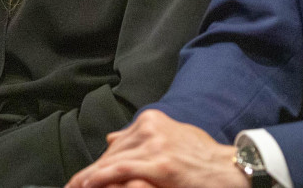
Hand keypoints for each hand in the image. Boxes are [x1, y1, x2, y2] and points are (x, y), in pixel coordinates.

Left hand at [65, 110, 249, 187]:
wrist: (231, 169)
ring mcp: (155, 144)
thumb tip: (112, 137)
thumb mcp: (172, 139)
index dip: (98, 162)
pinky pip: (121, 169)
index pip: (117, 144)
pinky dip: (100, 178)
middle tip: (71, 186)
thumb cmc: (204, 159)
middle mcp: (150, 127)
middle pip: (111, 152)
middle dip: (90, 172)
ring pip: (112, 161)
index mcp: (152, 121)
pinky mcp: (160, 162)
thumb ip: (143, 138)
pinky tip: (86, 186)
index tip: (82, 177)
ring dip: (89, 178)